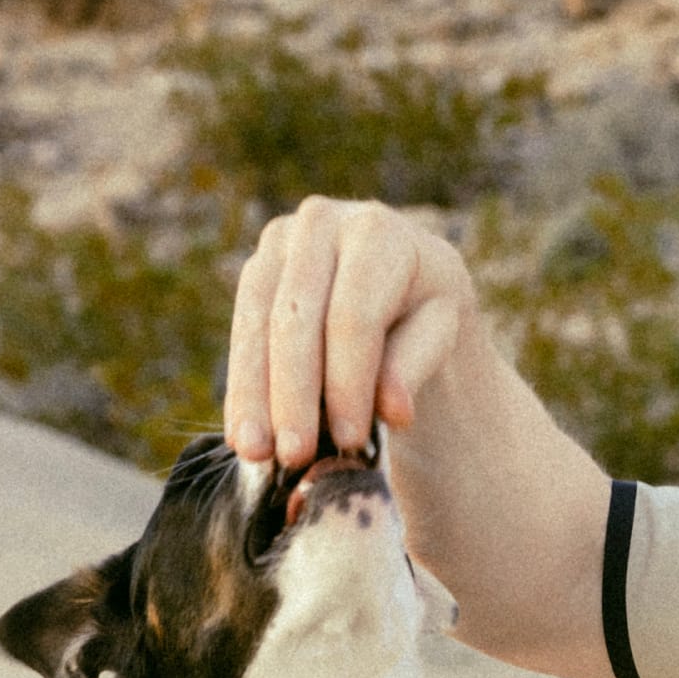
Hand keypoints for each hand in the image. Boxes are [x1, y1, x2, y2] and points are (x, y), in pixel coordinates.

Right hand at [223, 196, 476, 474]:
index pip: (354, 316)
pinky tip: (242, 432)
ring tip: (257, 452)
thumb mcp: (437, 335)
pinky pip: (241, 329)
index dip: (348, 381)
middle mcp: (323, 222)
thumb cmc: (423, 313)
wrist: (397, 282)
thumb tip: (394, 410)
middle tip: (294, 454)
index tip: (349, 439)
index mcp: (380, 233)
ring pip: (259, 323)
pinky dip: (243, 386)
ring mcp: (281, 240)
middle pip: (298, 318)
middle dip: (294, 393)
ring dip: (256, 394)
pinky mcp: (256, 266)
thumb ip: (414, 366)